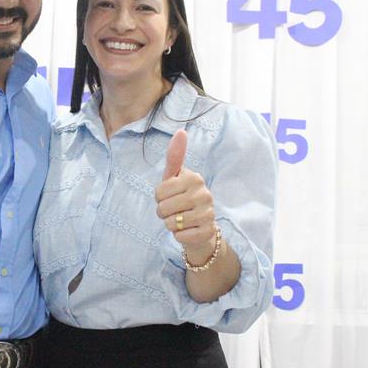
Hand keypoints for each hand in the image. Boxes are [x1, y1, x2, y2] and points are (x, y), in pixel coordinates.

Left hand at [155, 129, 216, 254]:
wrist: (201, 228)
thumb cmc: (182, 199)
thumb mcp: (175, 178)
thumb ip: (175, 157)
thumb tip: (181, 131)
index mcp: (194, 178)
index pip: (159, 192)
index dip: (159, 198)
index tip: (170, 196)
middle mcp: (204, 194)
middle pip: (163, 208)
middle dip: (163, 213)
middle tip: (175, 211)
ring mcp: (208, 213)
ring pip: (170, 223)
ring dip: (170, 225)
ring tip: (181, 220)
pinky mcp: (208, 232)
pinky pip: (180, 236)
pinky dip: (178, 236)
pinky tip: (187, 230)